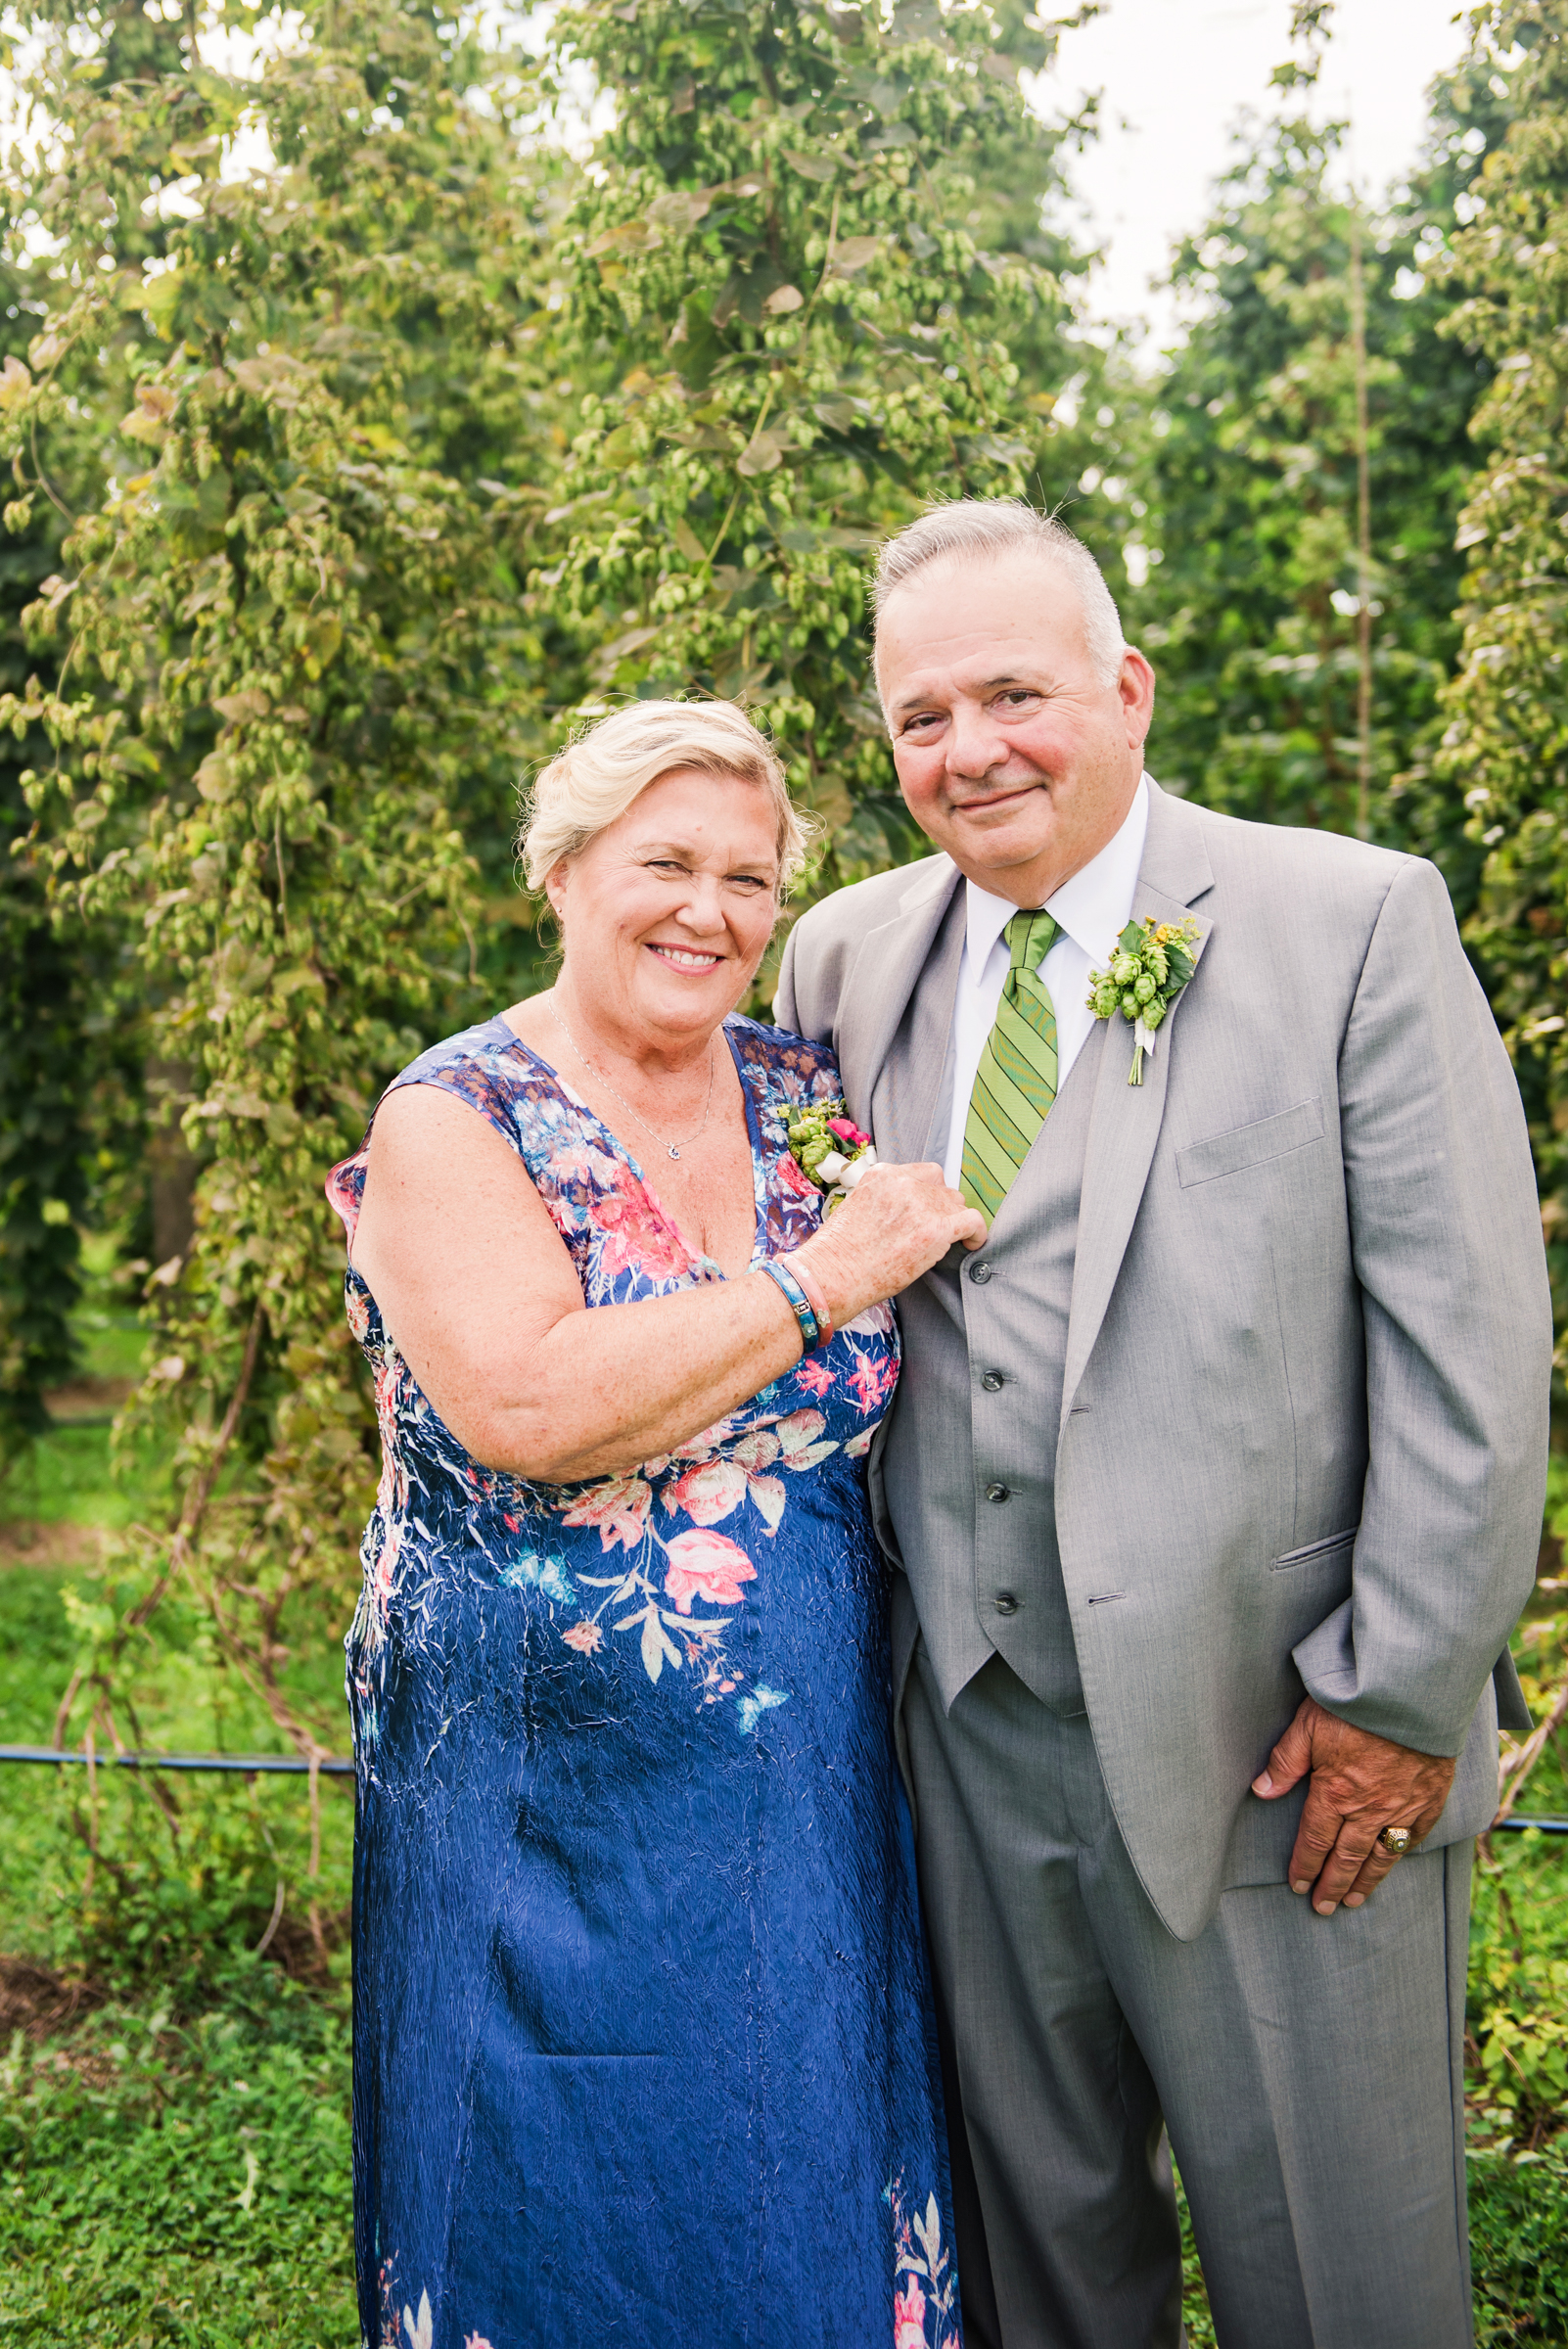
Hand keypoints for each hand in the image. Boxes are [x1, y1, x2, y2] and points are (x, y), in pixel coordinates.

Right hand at [794, 1160, 986, 1327]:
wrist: (832, 1275)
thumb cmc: (838, 1255)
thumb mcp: (857, 1210)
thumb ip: (884, 1202)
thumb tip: (907, 1217)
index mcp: (882, 1174)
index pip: (922, 1173)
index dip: (928, 1193)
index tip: (927, 1210)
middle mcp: (904, 1182)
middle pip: (942, 1188)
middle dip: (940, 1208)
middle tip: (933, 1230)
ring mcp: (921, 1204)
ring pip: (957, 1204)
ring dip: (954, 1221)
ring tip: (947, 1241)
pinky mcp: (936, 1229)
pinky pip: (972, 1222)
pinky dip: (977, 1233)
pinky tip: (972, 1243)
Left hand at [1252, 1697, 1455, 1914]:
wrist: (1413, 1695)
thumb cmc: (1356, 1705)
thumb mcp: (1308, 1725)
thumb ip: (1286, 1761)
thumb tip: (1262, 1790)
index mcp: (1335, 1793)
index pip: (1315, 1841)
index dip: (1305, 1866)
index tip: (1298, 1885)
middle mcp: (1369, 1809)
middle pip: (1347, 1857)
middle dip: (1332, 1884)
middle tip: (1323, 1907)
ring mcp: (1402, 1806)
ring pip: (1381, 1855)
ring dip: (1366, 1881)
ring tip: (1354, 1900)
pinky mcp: (1430, 1797)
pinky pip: (1414, 1835)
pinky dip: (1402, 1852)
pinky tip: (1394, 1862)